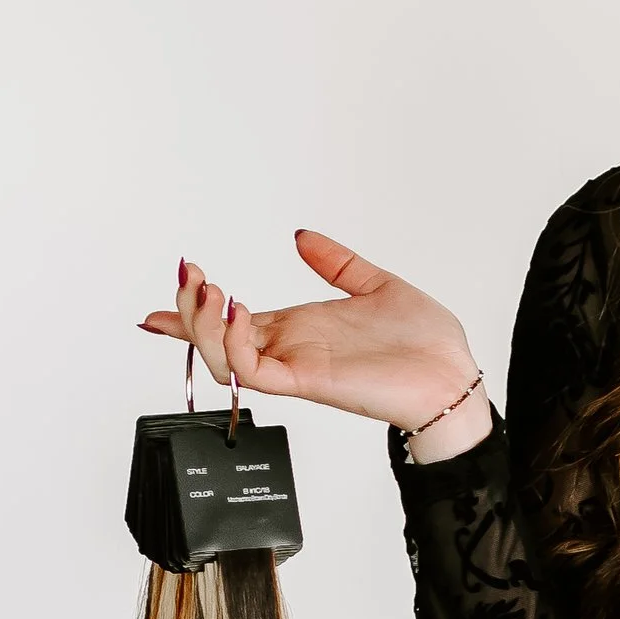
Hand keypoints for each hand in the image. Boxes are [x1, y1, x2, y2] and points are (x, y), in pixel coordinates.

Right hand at [137, 231, 487, 445]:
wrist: (453, 379)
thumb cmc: (425, 346)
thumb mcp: (375, 285)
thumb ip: (336, 263)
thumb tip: (301, 235)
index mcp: (300, 329)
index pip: (232, 322)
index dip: (194, 310)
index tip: (166, 295)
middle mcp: (291, 350)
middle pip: (216, 339)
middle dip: (189, 309)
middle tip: (189, 276)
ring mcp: (297, 367)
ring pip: (224, 357)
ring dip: (205, 324)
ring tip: (210, 291)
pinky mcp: (310, 382)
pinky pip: (256, 372)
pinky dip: (237, 344)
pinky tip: (240, 313)